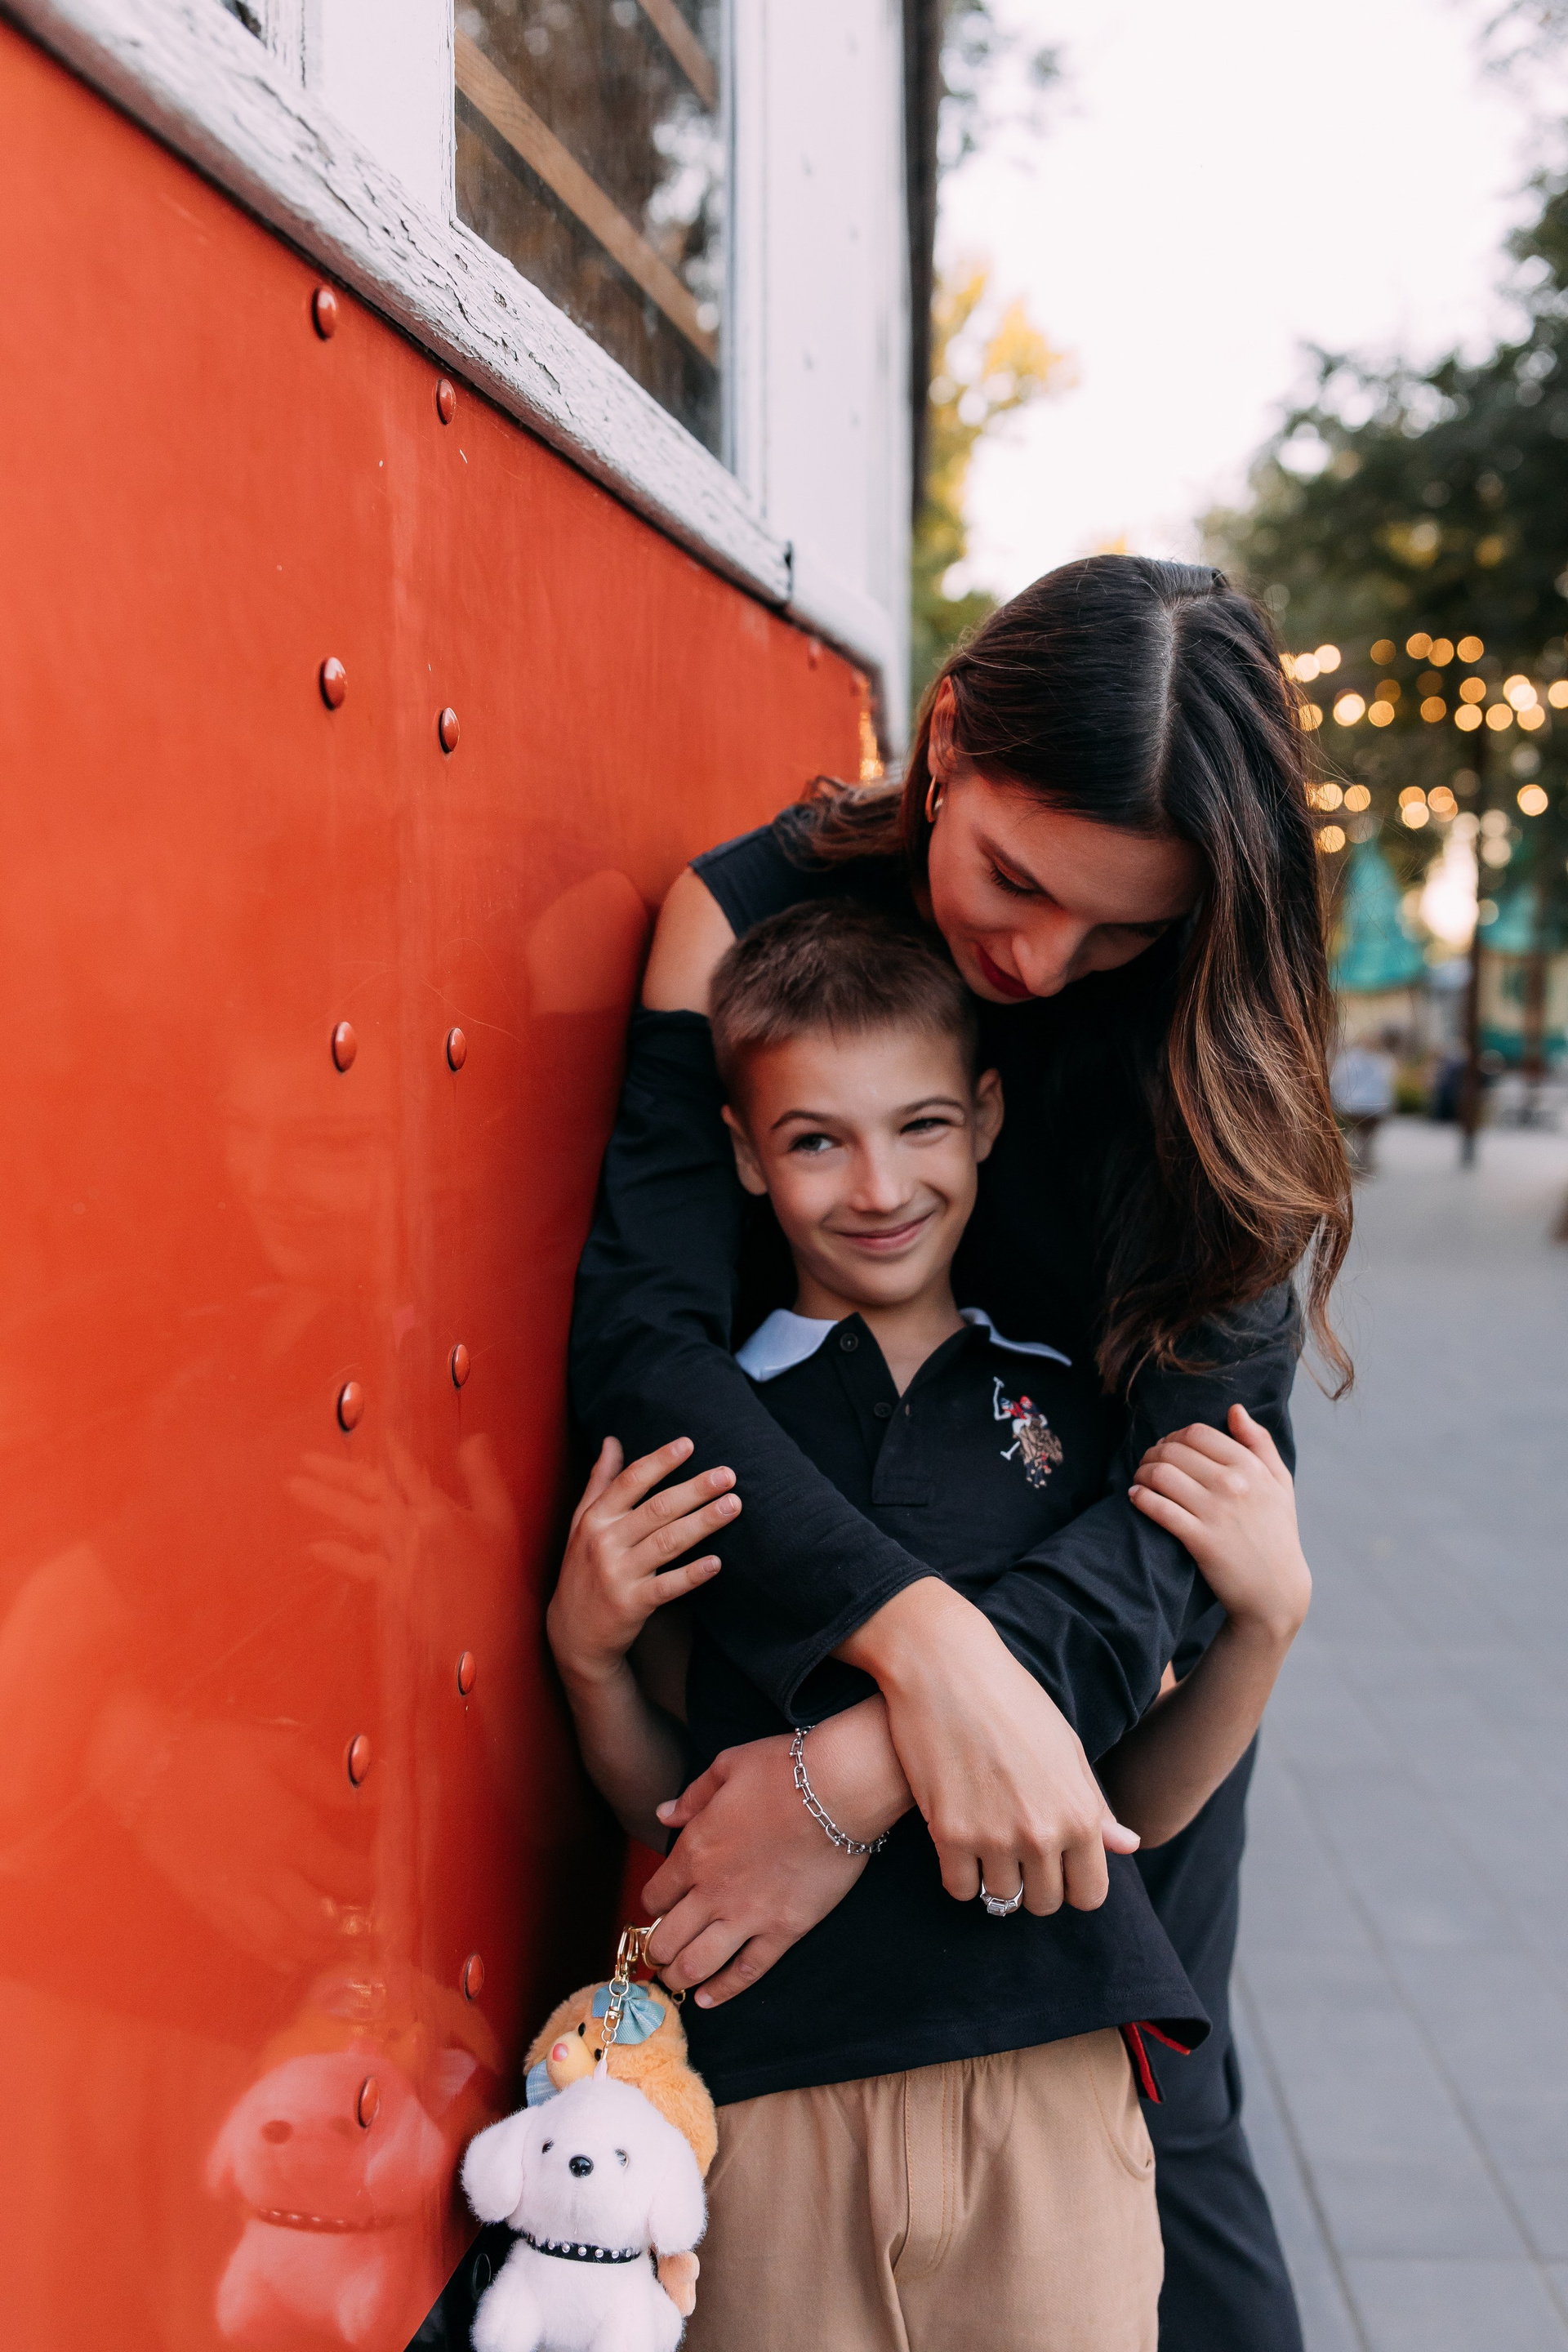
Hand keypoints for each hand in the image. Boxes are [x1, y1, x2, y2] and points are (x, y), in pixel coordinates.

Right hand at [545, 1436, 738, 1688]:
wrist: (573, 1633)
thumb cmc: (583, 1568)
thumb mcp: (582, 1524)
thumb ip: (599, 1482)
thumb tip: (612, 1441)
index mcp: (595, 1519)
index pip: (630, 1482)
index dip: (660, 1461)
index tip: (689, 1444)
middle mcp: (604, 1542)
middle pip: (657, 1509)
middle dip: (695, 1489)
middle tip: (727, 1475)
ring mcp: (618, 1574)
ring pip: (668, 1542)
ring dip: (703, 1522)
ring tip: (733, 1505)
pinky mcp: (632, 1604)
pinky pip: (668, 1586)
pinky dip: (692, 1574)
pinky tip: (717, 1563)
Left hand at [641, 1731, 870, 2007]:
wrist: (838, 1789)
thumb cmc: (783, 1771)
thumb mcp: (727, 1767)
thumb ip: (692, 1797)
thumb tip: (664, 1815)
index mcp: (694, 1851)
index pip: (655, 1896)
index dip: (650, 1908)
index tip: (656, 1912)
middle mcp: (712, 1890)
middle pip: (667, 1939)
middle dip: (656, 1952)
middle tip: (658, 1955)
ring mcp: (748, 1915)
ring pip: (697, 1964)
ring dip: (679, 1977)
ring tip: (675, 1979)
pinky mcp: (784, 1930)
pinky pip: (748, 1971)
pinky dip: (723, 1990)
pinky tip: (707, 2000)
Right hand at [841, 1579, 1138, 1914]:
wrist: (949, 1668)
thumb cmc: (1012, 1700)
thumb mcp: (1066, 1747)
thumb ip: (1095, 1805)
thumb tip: (1129, 1846)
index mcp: (1080, 1813)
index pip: (1089, 1894)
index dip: (1071, 1885)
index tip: (1054, 1865)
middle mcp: (1044, 1833)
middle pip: (1044, 1903)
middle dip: (1032, 1884)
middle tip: (1014, 1851)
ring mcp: (995, 1836)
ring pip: (1000, 1899)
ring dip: (993, 1878)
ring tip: (984, 1841)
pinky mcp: (950, 1833)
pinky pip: (959, 1888)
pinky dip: (958, 1875)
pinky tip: (957, 1844)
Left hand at [1129, 1404, 1310, 1643]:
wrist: (1276, 1591)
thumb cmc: (1276, 1534)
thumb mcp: (1280, 1484)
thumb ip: (1259, 1443)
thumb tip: (1235, 1410)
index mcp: (1251, 1467)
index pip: (1197, 1433)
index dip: (1175, 1436)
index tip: (1169, 1448)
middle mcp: (1233, 1484)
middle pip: (1174, 1450)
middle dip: (1153, 1453)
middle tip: (1148, 1464)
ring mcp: (1215, 1512)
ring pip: (1161, 1474)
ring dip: (1142, 1472)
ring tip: (1140, 1480)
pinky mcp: (1199, 1539)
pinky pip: (1158, 1507)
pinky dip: (1139, 1497)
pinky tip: (1135, 1497)